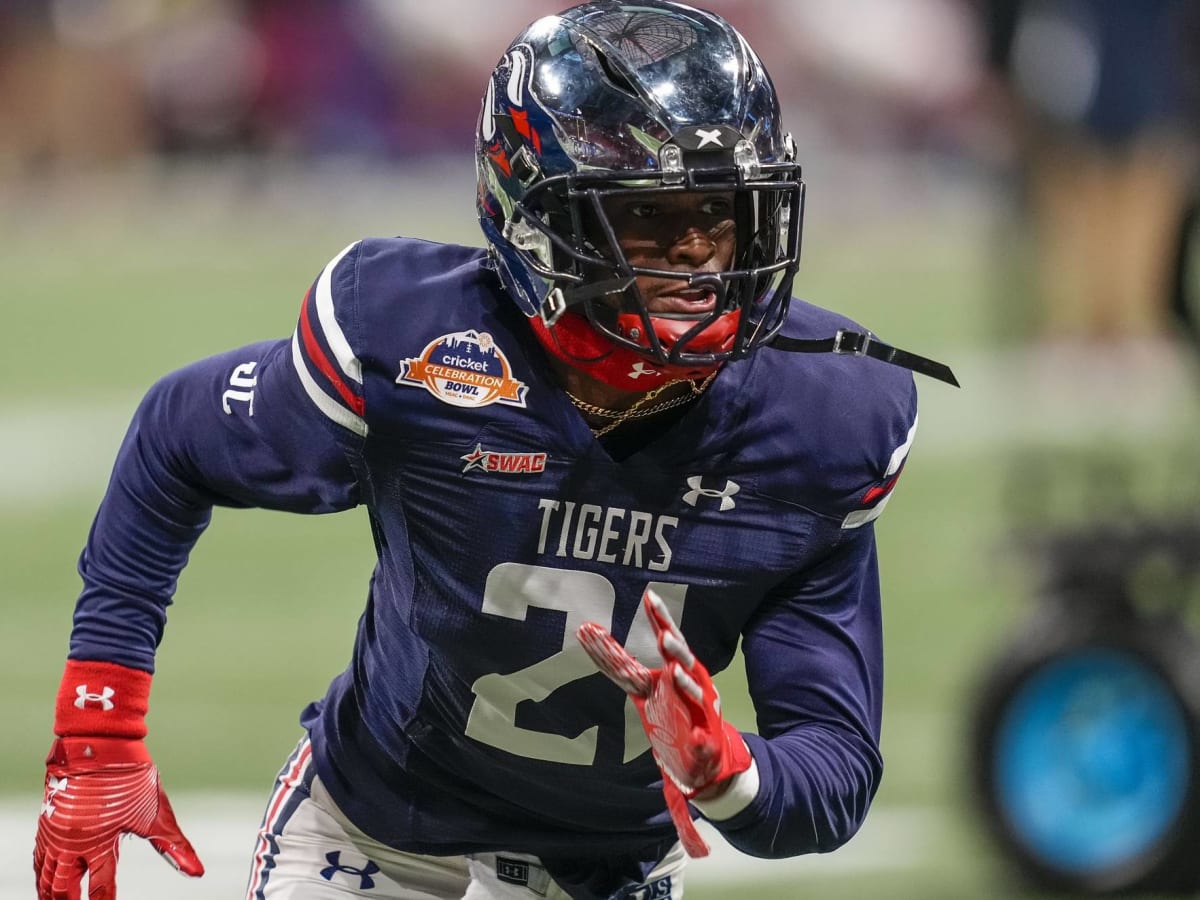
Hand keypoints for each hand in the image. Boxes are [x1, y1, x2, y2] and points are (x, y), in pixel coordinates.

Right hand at [34, 737, 203, 898]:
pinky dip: (41, 872)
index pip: (101, 888)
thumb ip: (175, 847)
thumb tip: (197, 872)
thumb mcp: (157, 814)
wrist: (100, 742)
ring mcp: (56, 832)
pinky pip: (39, 855)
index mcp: (100, 845)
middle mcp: (73, 843)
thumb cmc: (131, 775)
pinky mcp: (48, 820)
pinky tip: (45, 876)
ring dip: (51, 892)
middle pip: (63, 889)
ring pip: (46, 875)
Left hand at [577, 588, 752, 857]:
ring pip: (694, 689)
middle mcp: (690, 682)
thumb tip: (586, 631)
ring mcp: (701, 708)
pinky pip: (703, 736)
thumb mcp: (641, 687)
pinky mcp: (706, 738)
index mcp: (675, 669)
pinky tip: (695, 735)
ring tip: (675, 669)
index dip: (659, 618)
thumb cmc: (671, 714)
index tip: (649, 595)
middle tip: (664, 630)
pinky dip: (700, 734)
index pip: (667, 636)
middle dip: (675, 642)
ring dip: (685, 679)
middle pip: (682, 656)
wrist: (702, 757)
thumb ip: (616, 663)